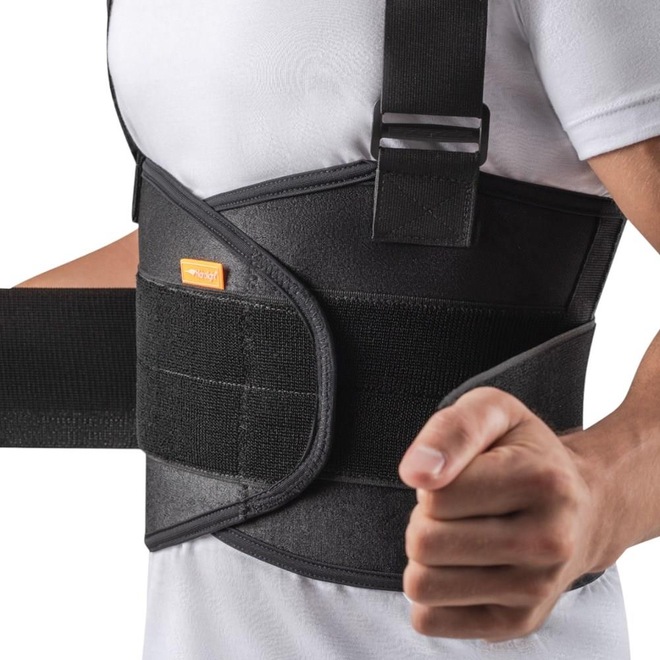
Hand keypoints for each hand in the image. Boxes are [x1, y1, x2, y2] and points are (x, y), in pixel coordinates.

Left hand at [398, 386, 607, 642]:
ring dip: (426, 556)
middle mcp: (548, 542)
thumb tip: (416, 474)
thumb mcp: (492, 412)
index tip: (461, 474)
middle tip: (458, 507)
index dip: (432, 480)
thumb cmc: (525, 452)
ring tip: (460, 533)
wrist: (583, 506)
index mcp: (542, 481)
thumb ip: (451, 430)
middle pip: (424, 542)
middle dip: (424, 518)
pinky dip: (431, 592)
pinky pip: (430, 619)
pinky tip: (461, 568)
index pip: (434, 495)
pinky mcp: (517, 623)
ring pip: (422, 584)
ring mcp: (536, 590)